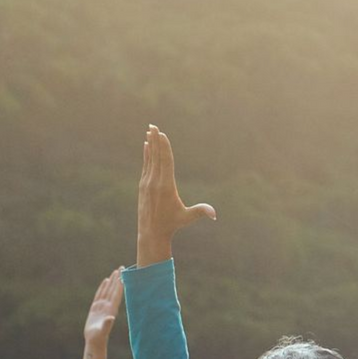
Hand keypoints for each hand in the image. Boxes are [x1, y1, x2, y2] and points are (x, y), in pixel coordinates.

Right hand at [81, 268, 122, 358]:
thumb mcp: (102, 330)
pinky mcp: (96, 307)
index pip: (117, 294)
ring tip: (115, 271)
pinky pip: (100, 294)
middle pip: (113, 289)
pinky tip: (105, 281)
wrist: (94, 341)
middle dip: (118, 279)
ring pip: (107, 290)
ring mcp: (102, 306)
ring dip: (111, 281)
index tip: (124, 274)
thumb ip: (107, 324)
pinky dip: (103, 287)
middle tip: (122, 267)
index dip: (120, 284)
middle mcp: (108, 306)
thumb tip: (111, 317)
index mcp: (111, 309)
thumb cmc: (98, 337)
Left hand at [136, 125, 215, 267]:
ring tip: (149, 130)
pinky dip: (146, 154)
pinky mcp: (143, 185)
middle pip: (156, 156)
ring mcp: (147, 183)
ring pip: (149, 159)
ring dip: (150, 144)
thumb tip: (214, 214)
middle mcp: (154, 182)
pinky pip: (145, 165)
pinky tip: (146, 145)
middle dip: (155, 140)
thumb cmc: (172, 224)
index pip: (165, 162)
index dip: (164, 147)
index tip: (161, 134)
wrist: (151, 232)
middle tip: (153, 125)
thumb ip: (200, 212)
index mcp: (165, 186)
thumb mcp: (187, 217)